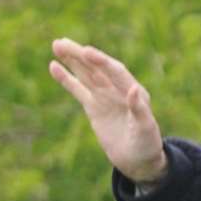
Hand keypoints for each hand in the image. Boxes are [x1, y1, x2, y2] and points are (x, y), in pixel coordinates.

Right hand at [49, 37, 168, 184]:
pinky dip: (66, 78)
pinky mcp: (93, 106)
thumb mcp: (146, 128)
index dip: (101, 62)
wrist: (137, 158)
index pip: (115, 71)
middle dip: (80, 54)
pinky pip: (77, 89)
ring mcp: (104, 96)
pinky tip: (54, 66)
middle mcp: (118, 89)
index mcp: (133, 91)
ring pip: (85, 74)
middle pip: (96, 67)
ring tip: (56, 45)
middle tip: (62, 42)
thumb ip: (139, 109)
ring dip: (72, 59)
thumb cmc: (146, 144)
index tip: (86, 52)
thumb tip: (132, 88)